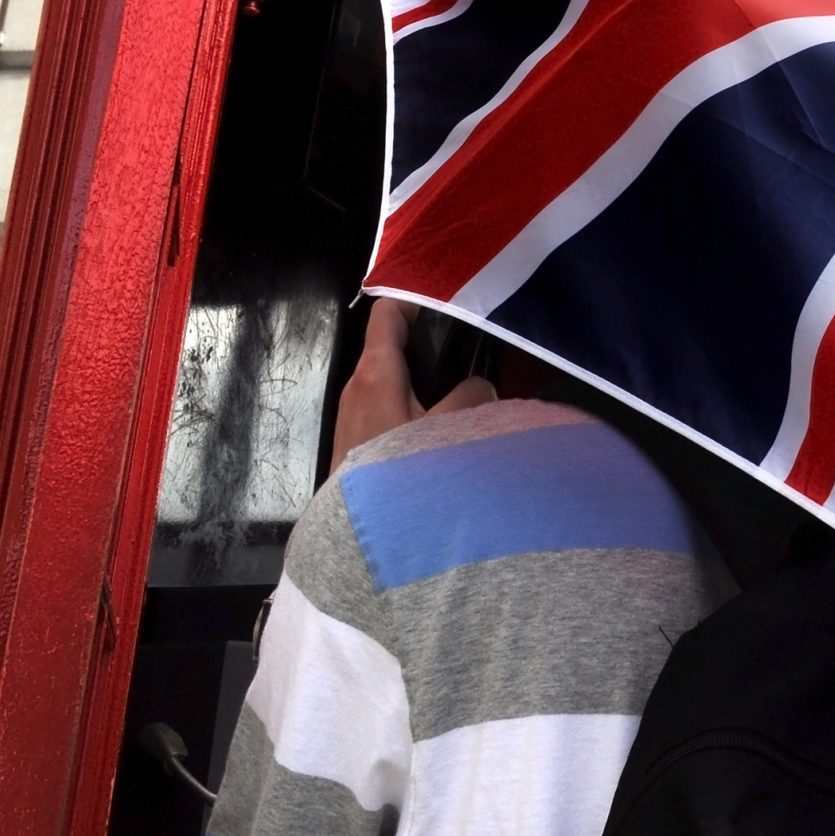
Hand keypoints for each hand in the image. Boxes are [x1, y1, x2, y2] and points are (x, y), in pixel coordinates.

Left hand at [330, 298, 496, 471]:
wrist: (356, 535)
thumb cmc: (395, 471)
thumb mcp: (446, 431)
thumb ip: (472, 398)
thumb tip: (480, 388)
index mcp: (375, 372)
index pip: (388, 313)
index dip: (417, 299)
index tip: (449, 301)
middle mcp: (357, 385)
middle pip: (393, 345)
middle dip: (429, 344)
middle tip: (469, 350)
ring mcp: (353, 412)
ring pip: (393, 379)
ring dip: (424, 379)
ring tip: (459, 391)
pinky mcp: (355, 438)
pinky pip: (388, 406)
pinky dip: (414, 405)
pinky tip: (437, 428)